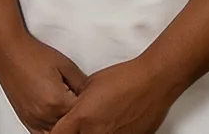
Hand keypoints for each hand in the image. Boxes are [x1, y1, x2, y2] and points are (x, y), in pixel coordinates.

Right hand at [0, 30, 85, 131]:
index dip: (91, 110)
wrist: (8, 51)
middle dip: (79, 119)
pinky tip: (57, 122)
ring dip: (66, 126)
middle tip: (84, 110)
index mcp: (58, 101)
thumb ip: (83, 84)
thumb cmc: (33, 55)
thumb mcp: (66, 65)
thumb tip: (95, 97)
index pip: (83, 116)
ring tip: (70, 115)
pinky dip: (51, 131)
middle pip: (71, 128)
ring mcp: (34, 119)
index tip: (95, 105)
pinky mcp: (26, 119)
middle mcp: (45, 114)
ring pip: (57, 133)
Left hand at [49, 58, 178, 133]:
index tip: (57, 130)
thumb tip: (70, 111)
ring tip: (98, 124)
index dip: (55, 133)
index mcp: (81, 118)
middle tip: (78, 128)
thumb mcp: (89, 85)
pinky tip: (111, 126)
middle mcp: (95, 133)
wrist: (152, 83)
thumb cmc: (124, 79)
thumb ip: (76, 103)